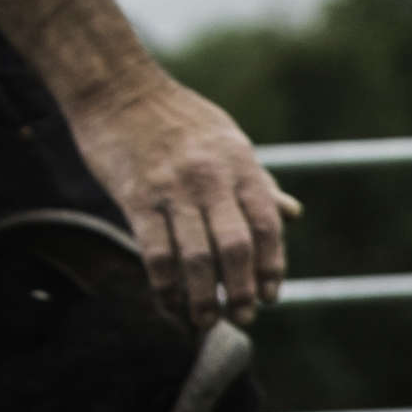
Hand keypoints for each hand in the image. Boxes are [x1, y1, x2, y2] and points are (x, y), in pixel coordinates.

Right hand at [60, 68, 297, 321]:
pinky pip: (156, 252)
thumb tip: (293, 214)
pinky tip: (170, 304)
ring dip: (203, 299)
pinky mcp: (136, 197)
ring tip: (205, 322)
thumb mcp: (228, 140)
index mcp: (239, 163)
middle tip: (242, 319)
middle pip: (235, 247)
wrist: (118, 88)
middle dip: (241, 290)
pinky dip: (166, 287)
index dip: (272, 265)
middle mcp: (211, 178)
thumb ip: (258, 181)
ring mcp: (172, 189)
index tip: (270, 296)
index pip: (267, 223)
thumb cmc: (177, 117)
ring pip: (196, 257)